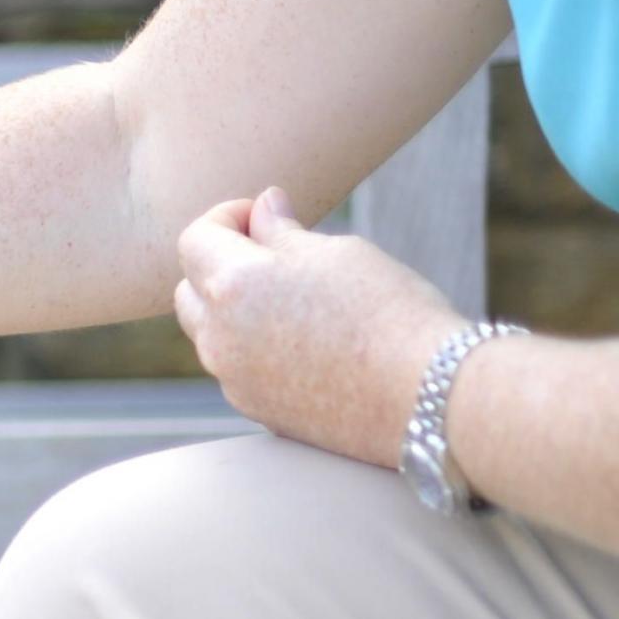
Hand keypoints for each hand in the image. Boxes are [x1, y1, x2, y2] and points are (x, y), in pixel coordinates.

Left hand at [171, 187, 458, 466]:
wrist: (427, 395)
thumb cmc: (389, 311)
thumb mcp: (338, 253)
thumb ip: (283, 232)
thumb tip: (262, 207)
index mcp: (232, 285)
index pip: (195, 239)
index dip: (227, 218)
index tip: (263, 215)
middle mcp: (218, 336)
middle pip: (191, 289)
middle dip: (222, 265)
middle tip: (277, 256)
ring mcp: (232, 379)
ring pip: (211, 334)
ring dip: (234, 310)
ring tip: (295, 302)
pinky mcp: (255, 411)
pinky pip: (238, 370)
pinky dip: (256, 349)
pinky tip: (308, 345)